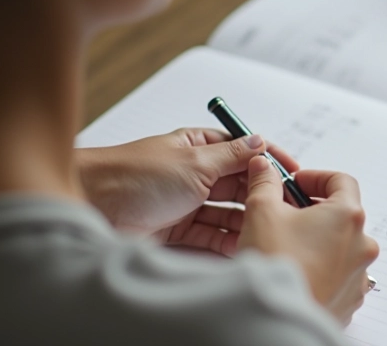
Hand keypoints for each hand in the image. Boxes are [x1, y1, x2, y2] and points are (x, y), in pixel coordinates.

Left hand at [76, 128, 297, 255]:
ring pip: (227, 212)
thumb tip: (260, 142)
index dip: (270, 161)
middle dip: (260, 196)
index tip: (295, 173)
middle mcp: (195, 172)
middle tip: (283, 209)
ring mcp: (187, 202)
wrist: (92, 204)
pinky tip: (241, 245)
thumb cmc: (136, 174)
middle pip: (239, 185)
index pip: (245, 151)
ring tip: (263, 230)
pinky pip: (210, 236)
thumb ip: (233, 155)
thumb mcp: (195, 161)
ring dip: (244, 221)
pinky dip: (226, 241)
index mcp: (200, 147)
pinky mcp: (177, 229)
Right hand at [239, 156, 379, 324]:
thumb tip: (264, 167)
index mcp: (348, 216)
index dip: (316, 178)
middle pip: (342, 214)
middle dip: (313, 211)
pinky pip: (339, 274)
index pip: (342, 181)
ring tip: (287, 246)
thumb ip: (265, 183)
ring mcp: (359, 274)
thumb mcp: (262, 211)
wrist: (275, 318)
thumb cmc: (275, 264)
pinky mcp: (350, 299)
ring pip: (341, 246)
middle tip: (284, 215)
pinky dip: (322, 268)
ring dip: (318, 241)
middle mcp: (362, 244)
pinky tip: (297, 270)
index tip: (294, 185)